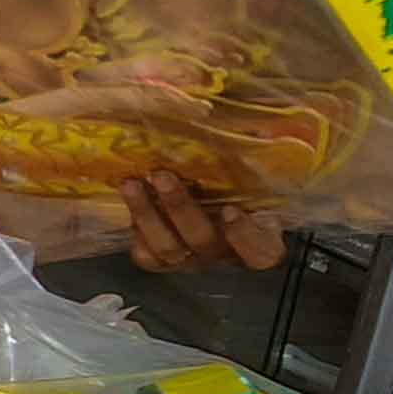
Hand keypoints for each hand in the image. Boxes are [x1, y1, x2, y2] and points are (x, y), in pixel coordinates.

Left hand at [121, 173, 286, 273]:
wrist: (219, 218)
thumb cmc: (246, 194)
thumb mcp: (259, 179)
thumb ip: (260, 160)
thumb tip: (262, 133)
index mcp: (260, 240)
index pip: (260, 250)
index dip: (245, 235)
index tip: (231, 210)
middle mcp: (224, 253)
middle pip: (202, 239)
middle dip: (179, 208)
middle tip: (161, 176)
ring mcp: (193, 259)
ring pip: (168, 247)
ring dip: (146, 214)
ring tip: (131, 183)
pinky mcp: (165, 261)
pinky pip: (147, 255)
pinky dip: (136, 230)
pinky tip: (130, 200)